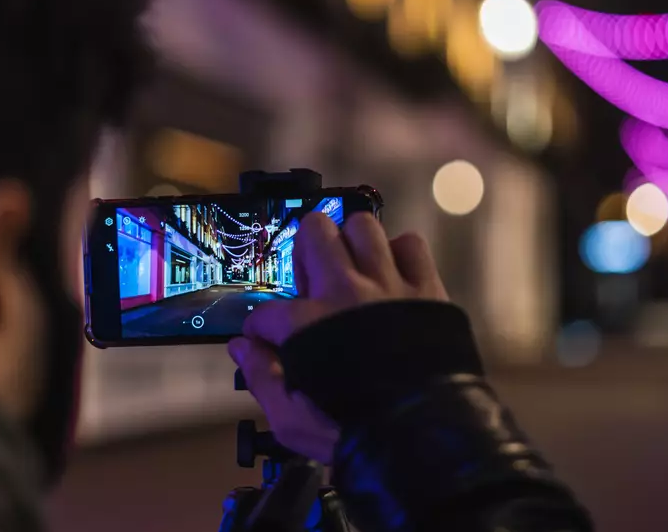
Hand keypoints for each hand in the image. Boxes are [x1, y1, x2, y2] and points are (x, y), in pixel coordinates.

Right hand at [227, 211, 447, 462]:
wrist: (424, 441)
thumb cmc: (354, 434)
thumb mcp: (291, 421)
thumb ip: (261, 378)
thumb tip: (241, 347)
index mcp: (308, 324)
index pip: (267, 311)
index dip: (260, 328)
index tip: (267, 339)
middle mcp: (346, 292)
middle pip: (314, 231)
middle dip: (305, 253)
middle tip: (313, 284)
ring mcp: (388, 286)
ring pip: (362, 226)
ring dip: (352, 246)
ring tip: (353, 273)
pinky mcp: (426, 289)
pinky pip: (411, 244)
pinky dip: (400, 255)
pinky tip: (392, 278)